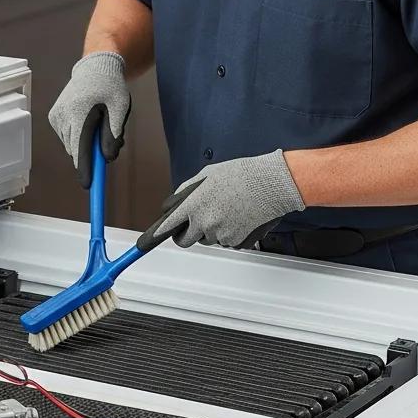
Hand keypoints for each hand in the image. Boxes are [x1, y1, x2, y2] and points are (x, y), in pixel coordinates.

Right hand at [48, 52, 130, 187]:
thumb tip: (108, 158)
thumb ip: (114, 133)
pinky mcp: (53, 117)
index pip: (81, 148)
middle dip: (91, 154)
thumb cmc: (110, 86)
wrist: (94, 67)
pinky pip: (67, 137)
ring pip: (72, 145)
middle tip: (109, 145)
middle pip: (76, 150)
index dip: (85, 169)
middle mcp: (63, 115)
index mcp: (79, 112)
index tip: (88, 185)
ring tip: (99, 124)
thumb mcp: (119, 108)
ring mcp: (56, 117)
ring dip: (85, 144)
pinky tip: (87, 121)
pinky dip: (78, 137)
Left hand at [150, 150, 305, 248]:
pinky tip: (238, 216)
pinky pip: (226, 241)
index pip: (168, 226)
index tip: (148, 241)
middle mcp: (204, 223)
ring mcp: (221, 235)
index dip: (157, 235)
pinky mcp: (236, 242)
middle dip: (186, 233)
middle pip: (185, 240)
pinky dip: (229, 233)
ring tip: (227, 210)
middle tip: (196, 222)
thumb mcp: (205, 176)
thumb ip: (186, 192)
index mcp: (194, 205)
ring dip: (211, 230)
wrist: (269, 184)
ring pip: (208, 239)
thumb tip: (175, 204)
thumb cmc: (240, 175)